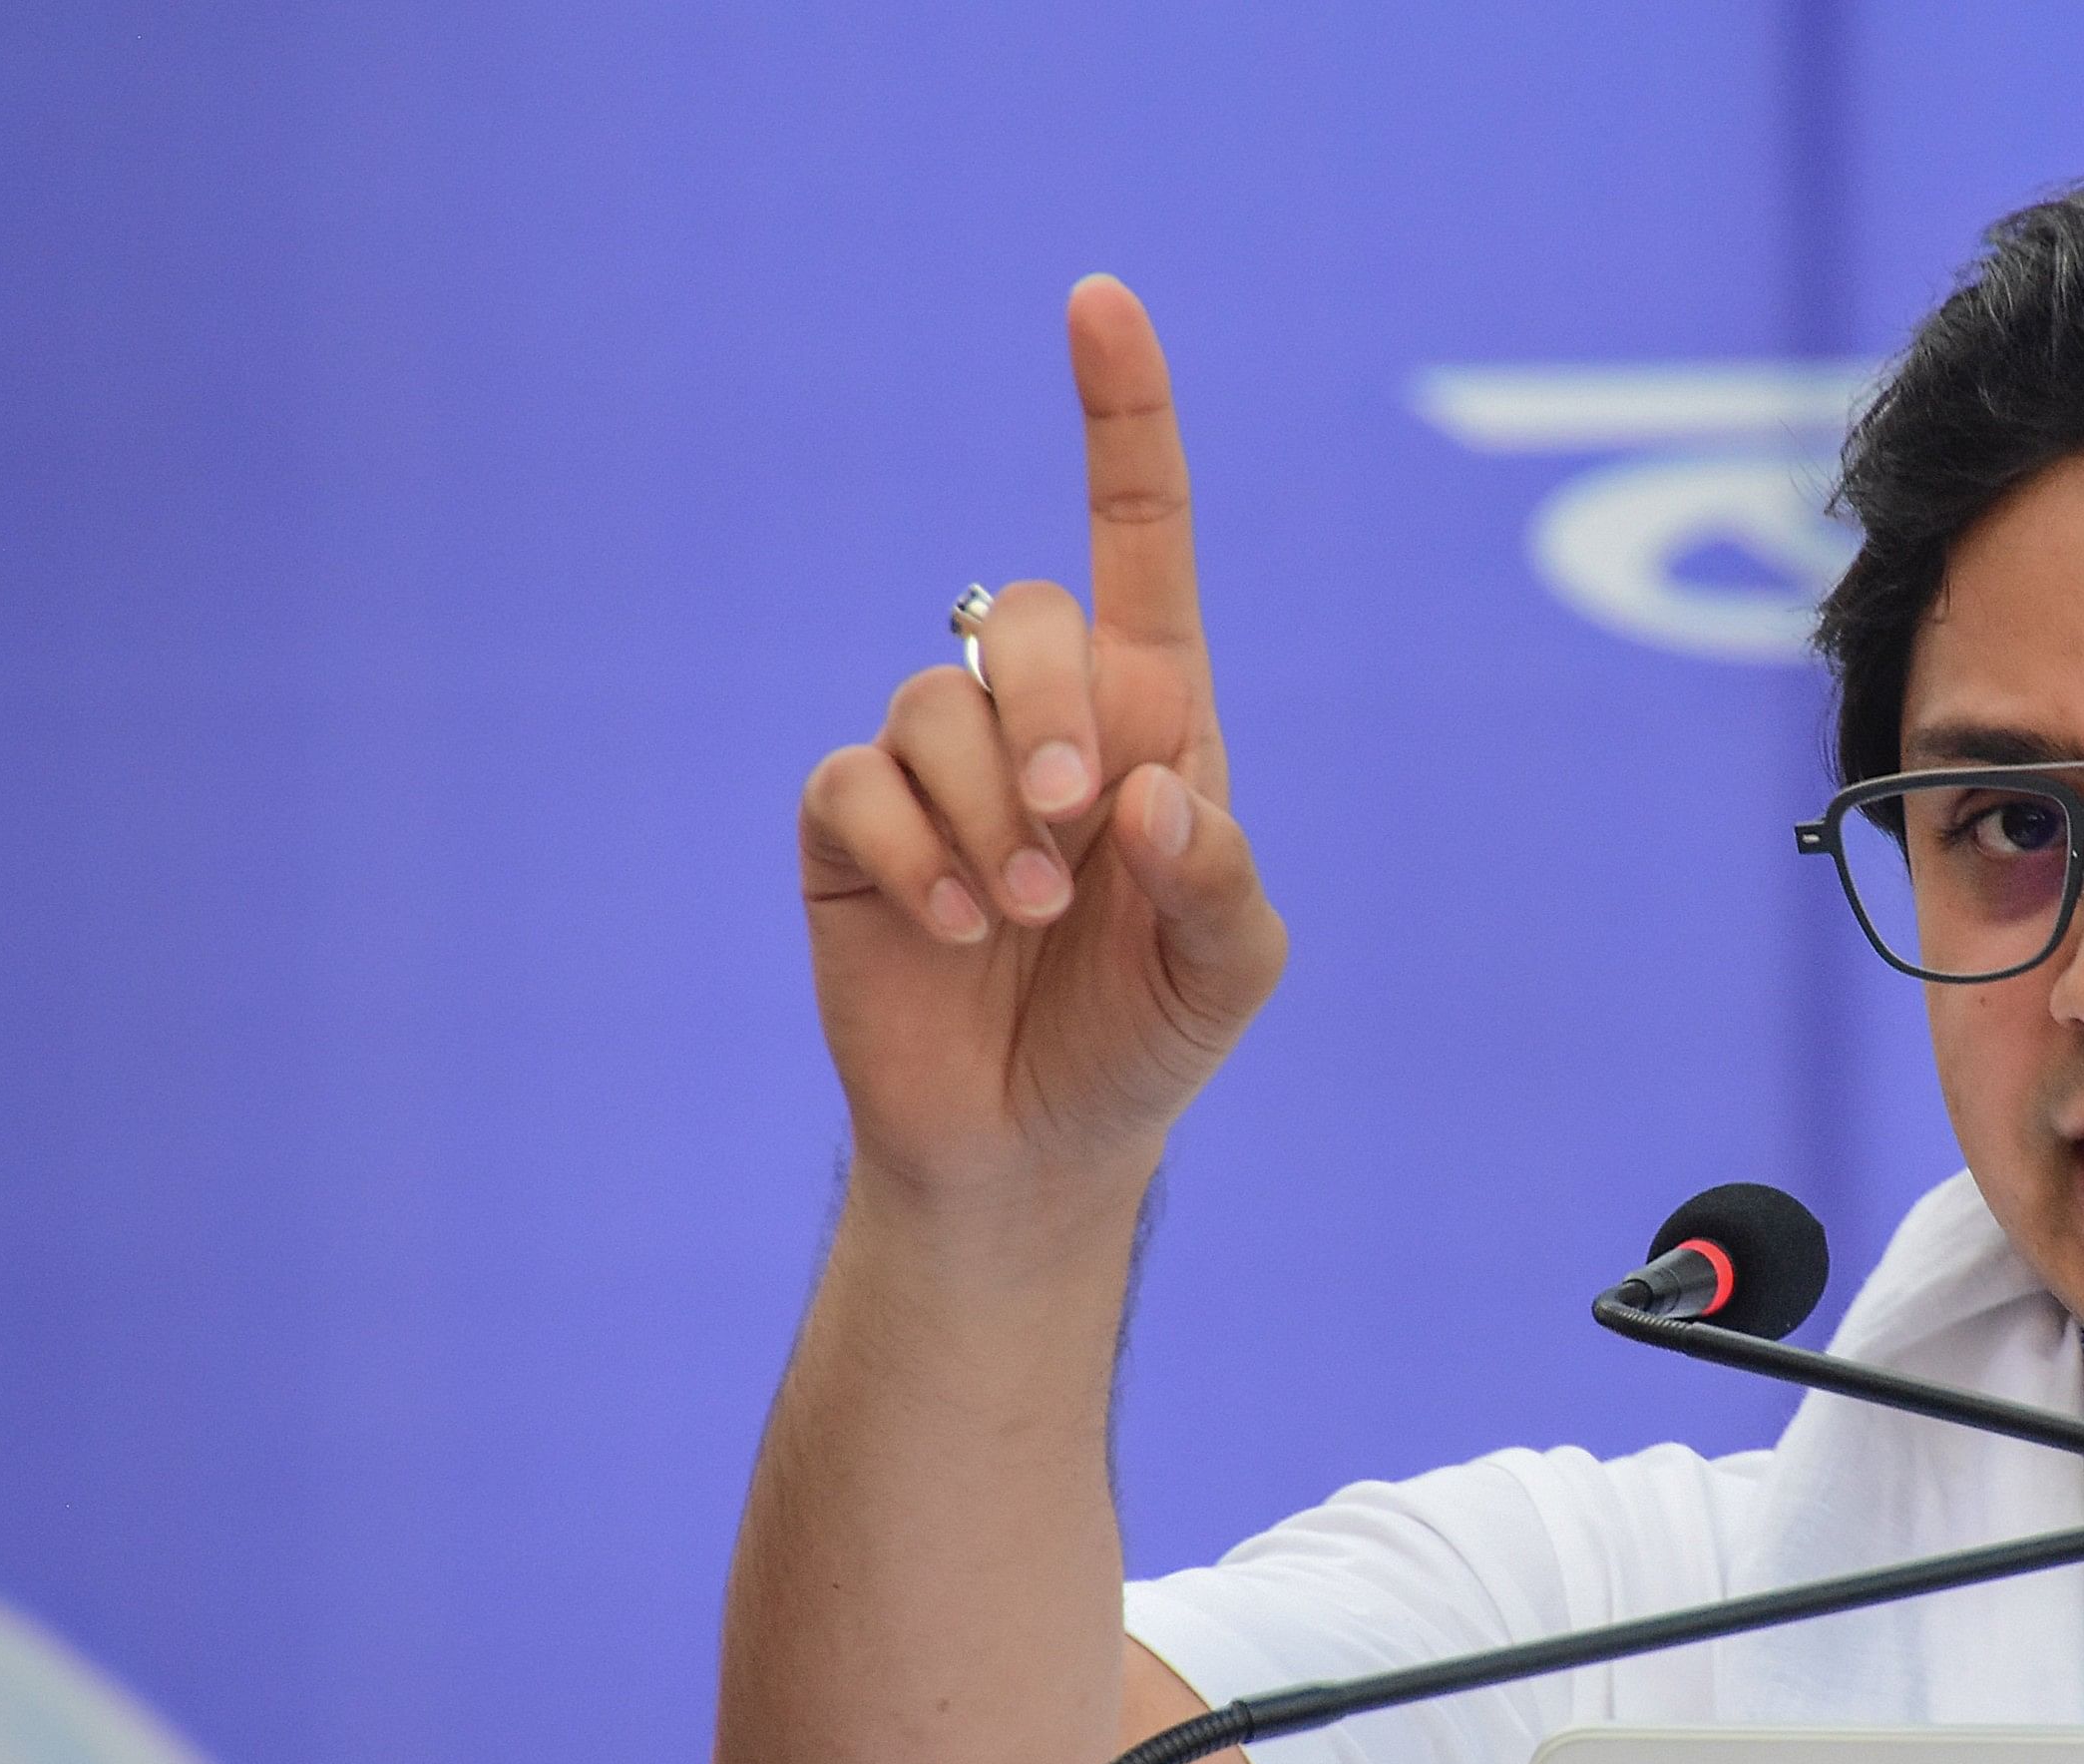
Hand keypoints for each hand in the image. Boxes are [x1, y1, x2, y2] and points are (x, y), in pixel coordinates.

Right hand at [797, 277, 1286, 1200]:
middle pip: (1028, 615)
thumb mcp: (1231, 971)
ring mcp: (939, 765)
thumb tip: (1144, 794)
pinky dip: (909, 849)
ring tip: (1014, 915)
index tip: (1100, 299)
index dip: (1121, 413)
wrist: (1032, 1146)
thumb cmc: (1147, 1037)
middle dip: (1052, 714)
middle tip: (1073, 832)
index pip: (1139, 531)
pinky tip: (947, 927)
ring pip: (937, 701)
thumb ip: (1218, 879)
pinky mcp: (852, 826)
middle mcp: (1041, 716)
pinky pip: (857, 780)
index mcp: (1153, 715)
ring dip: (985, 810)